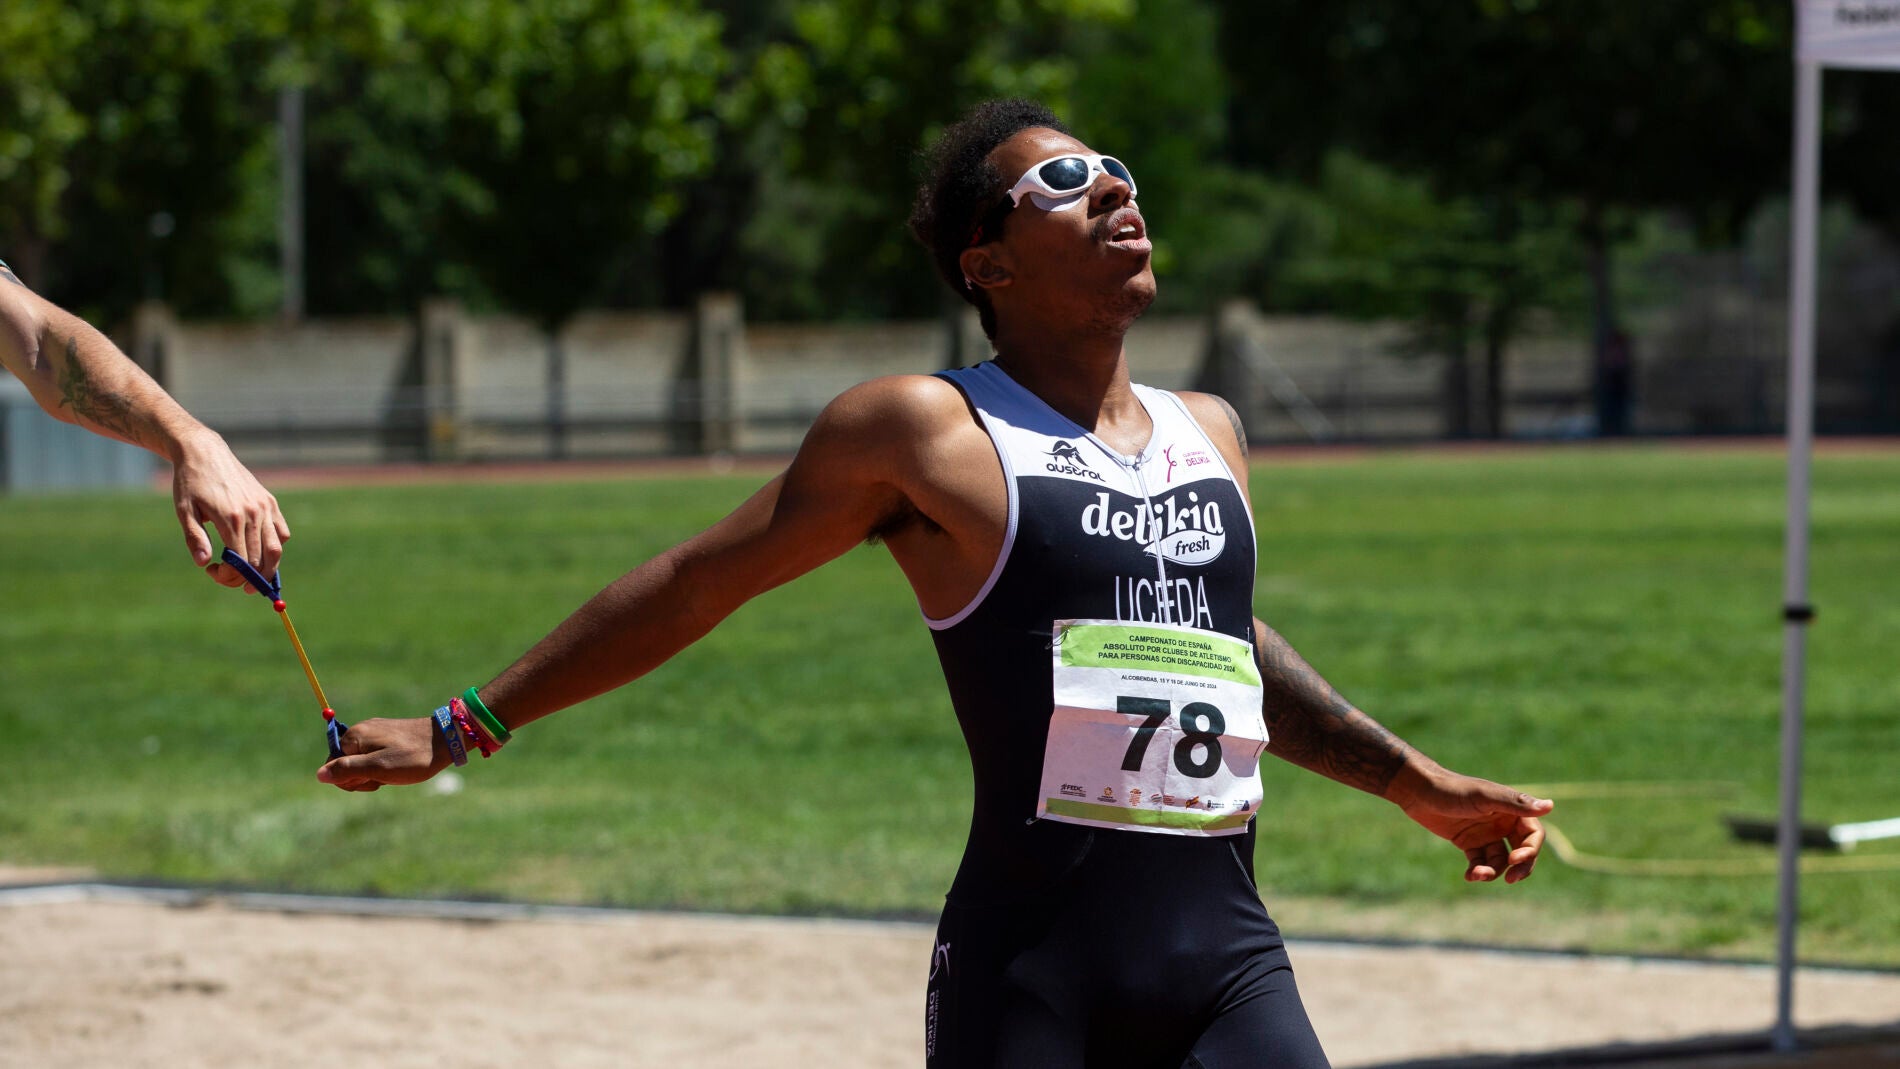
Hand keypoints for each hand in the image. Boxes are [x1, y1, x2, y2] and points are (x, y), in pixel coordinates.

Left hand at [172, 429, 290, 589]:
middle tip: (233, 582)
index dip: (229, 576)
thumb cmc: (190, 483)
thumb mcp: (184, 511)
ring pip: (276, 549)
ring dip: (268, 570)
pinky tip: (260, 552)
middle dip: (247, 577)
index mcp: (231, 519)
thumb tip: (203, 563)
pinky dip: (276, 547)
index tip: (213, 573)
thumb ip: (195, 538)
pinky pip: (281, 532)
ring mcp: (265, 508)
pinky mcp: (269, 502)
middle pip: (260, 560)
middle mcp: (253, 514)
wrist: (204, 452)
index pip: (240, 561)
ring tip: (256, 579)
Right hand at [316, 717, 446, 791]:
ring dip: (375, 774)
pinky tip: (399, 766)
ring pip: (361, 763)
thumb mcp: (379, 768)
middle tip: (386, 776)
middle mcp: (360, 731)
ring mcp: (374, 732)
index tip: (374, 779)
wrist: (447, 739)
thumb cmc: (414, 757)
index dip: (351, 780)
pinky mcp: (387, 735)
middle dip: (363, 778)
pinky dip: (384, 766)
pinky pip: (374, 757)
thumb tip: (319, 775)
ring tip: (395, 771)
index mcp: (354, 737)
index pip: (332, 767)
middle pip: (345, 765)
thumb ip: (347, 771)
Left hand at [1394, 771, 1551, 883]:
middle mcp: (1501, 822)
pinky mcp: (1468, 842)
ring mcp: (1485, 833)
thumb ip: (1515, 804)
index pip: (1533, 835)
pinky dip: (1478, 872)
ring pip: (1500, 861)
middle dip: (1519, 867)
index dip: (1530, 850)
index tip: (1515, 860)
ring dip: (1493, 872)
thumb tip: (1550, 806)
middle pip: (1522, 851)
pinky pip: (1480, 863)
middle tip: (1510, 880)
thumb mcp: (1484, 796)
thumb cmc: (1452, 790)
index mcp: (1510, 809)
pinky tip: (1469, 876)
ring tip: (1477, 875)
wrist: (1418, 791)